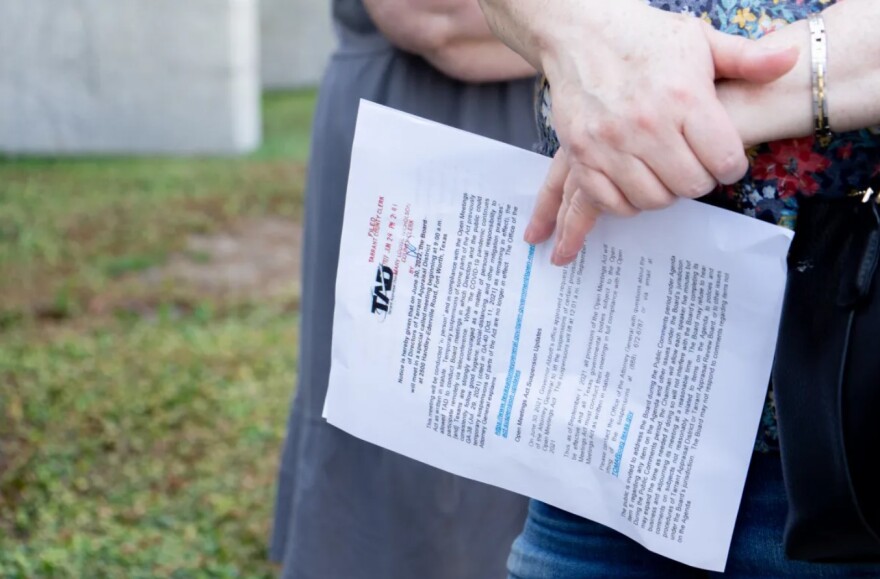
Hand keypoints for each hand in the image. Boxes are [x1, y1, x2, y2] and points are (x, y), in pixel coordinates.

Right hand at [507, 1, 797, 264]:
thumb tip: (789, 62)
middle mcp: (647, 124)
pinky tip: (634, 181)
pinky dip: (627, 200)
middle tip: (692, 164)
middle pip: (690, 185)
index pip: (724, 161)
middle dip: (698, 179)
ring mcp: (610, 143)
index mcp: (684, 97)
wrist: (581, 32)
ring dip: (663, 192)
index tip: (722, 158)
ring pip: (653, 198)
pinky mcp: (583, 155)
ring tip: (663, 171)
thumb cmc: (644, 38)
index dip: (730, 166)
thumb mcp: (700, 40)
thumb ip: (746, 59)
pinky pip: (612, 202)